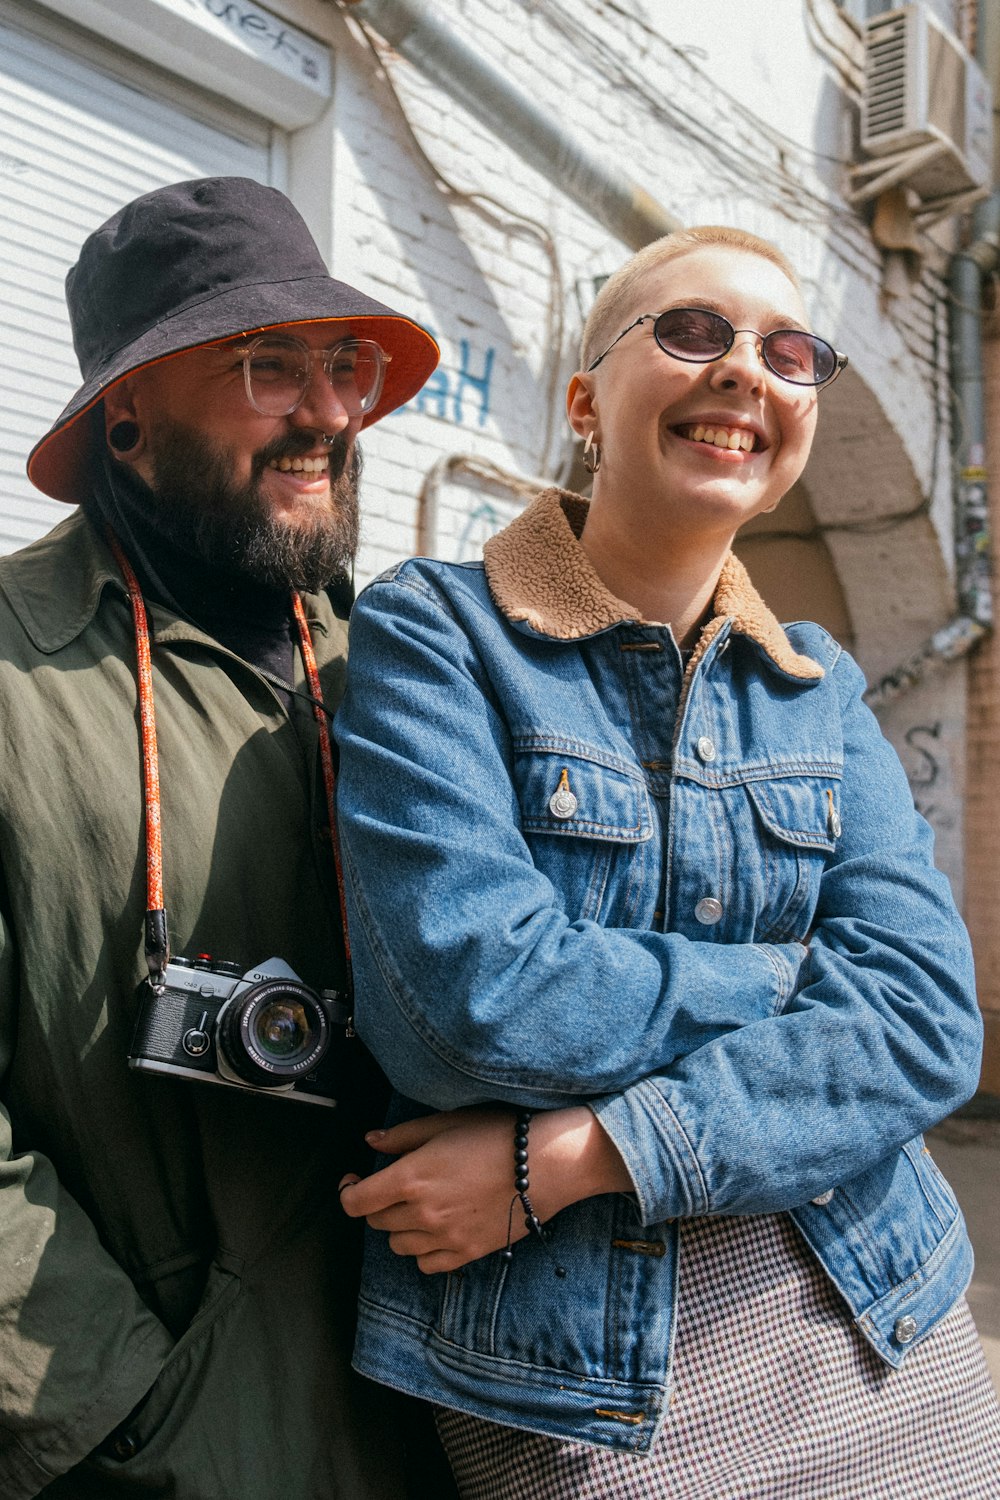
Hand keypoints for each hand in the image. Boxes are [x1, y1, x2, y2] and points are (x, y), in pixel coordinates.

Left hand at [339, 1106, 631, 1273]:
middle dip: (378, 1203)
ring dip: (400, 1227)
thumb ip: (402, 1136)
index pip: (357, 1201)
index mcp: (410, 1178)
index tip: (353, 1180)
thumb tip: (371, 1141)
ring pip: (397, 1245)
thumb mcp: (445, 1123)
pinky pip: (426, 1264)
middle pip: (376, 1221)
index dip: (348, 1191)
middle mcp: (421, 1212)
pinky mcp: (466, 1253)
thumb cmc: (496, 1135)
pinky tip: (435, 1230)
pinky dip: (423, 1250)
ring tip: (418, 1206)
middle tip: (394, 1186)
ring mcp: (444, 1237)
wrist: (544, 1164)